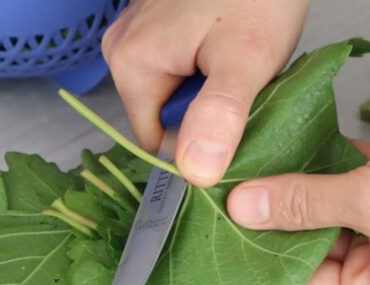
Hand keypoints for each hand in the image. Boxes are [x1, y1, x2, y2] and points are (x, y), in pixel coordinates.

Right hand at [102, 0, 309, 186]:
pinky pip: (180, 67)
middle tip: (243, 88)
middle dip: (206, 116)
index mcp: (131, 64)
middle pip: (164, 116)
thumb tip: (195, 174)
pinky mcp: (159, 24)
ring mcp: (139, 33)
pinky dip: (208, 70)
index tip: (233, 136)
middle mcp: (123, 49)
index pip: (154, 142)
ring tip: (240, 65)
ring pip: (175, 92)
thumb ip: (219, 117)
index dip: (194, 149)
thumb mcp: (245, 59)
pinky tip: (232, 50)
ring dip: (211, 93)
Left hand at [227, 84, 369, 284]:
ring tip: (250, 167)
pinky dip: (325, 166)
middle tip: (229, 192)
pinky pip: (347, 185)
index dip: (260, 258)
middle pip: (309, 250)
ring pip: (325, 214)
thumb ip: (302, 204)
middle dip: (275, 219)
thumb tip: (242, 207)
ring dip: (296, 189)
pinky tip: (290, 148)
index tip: (221, 227)